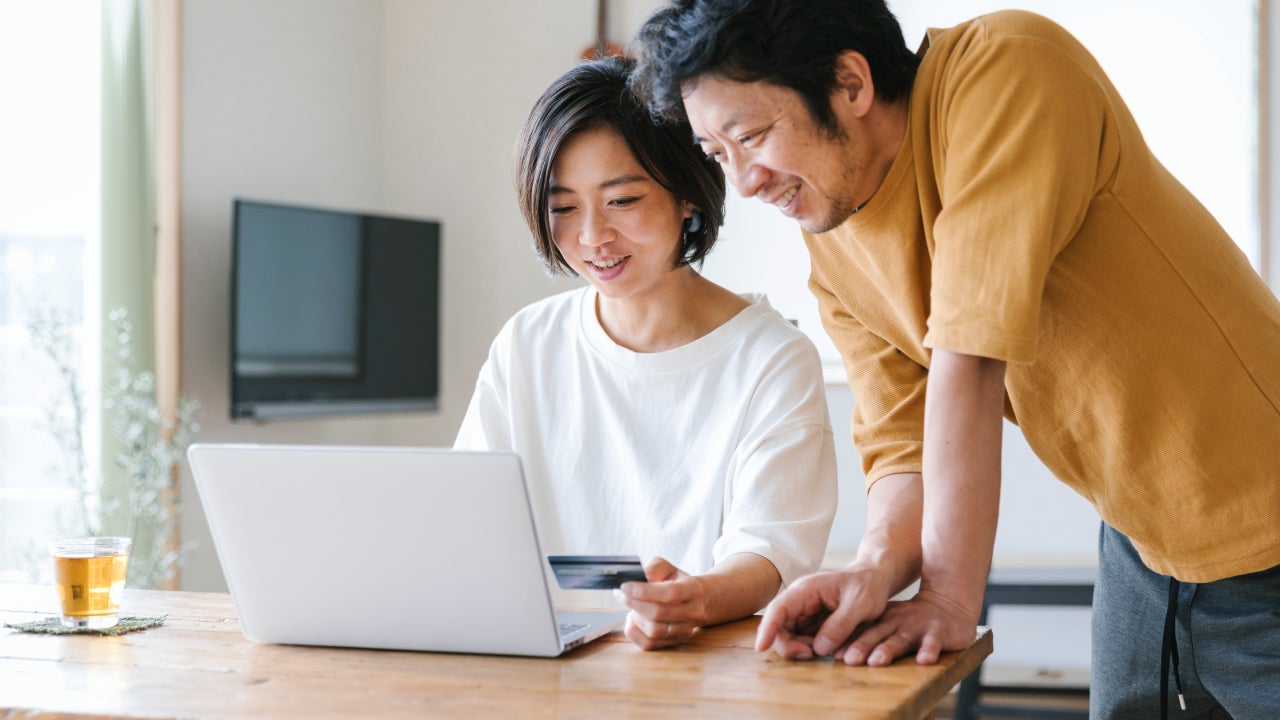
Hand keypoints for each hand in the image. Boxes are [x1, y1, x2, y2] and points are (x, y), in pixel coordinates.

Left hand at [612, 557, 707, 649]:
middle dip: (634, 603)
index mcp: (692, 590)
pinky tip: (633, 620)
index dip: (644, 591)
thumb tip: (636, 579)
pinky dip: (635, 633)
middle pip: (659, 613)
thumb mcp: (669, 569)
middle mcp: (692, 613)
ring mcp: (684, 630)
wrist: (701, 601)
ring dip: (636, 618)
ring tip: (631, 608)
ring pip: (655, 632)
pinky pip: (649, 644)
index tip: (625, 586)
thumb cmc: (679, 583)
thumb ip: (653, 569)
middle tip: (622, 594)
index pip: (669, 593)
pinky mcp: (674, 642)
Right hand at [755, 566, 892, 659]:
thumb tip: (819, 648)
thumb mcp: (861, 603)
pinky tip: (831, 648)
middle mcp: (800, 601)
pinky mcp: (812, 624)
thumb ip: (841, 624)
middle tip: (811, 655)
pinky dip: (811, 649)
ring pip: (789, 636)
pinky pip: (803, 640)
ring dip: (801, 648)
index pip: (778, 609)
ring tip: (828, 650)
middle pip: (780, 627)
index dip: (767, 628)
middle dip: (789, 645)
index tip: (761, 647)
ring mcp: (805, 613)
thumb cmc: (868, 585)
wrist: (875, 580)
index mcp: (806, 589)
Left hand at [829, 587, 977, 665]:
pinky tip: (924, 660)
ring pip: (901, 640)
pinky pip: (933, 642)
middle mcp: (897, 622)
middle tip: (848, 659)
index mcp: (882, 620)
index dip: (848, 642)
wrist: (948, 602)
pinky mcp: (938, 632)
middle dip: (862, 647)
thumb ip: (866, 633)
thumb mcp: (888, 620)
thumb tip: (832, 652)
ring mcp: (917, 627)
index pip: (862, 630)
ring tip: (877, 661)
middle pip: (877, 635)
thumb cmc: (912, 619)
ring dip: (888, 650)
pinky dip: (929, 650)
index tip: (834, 654)